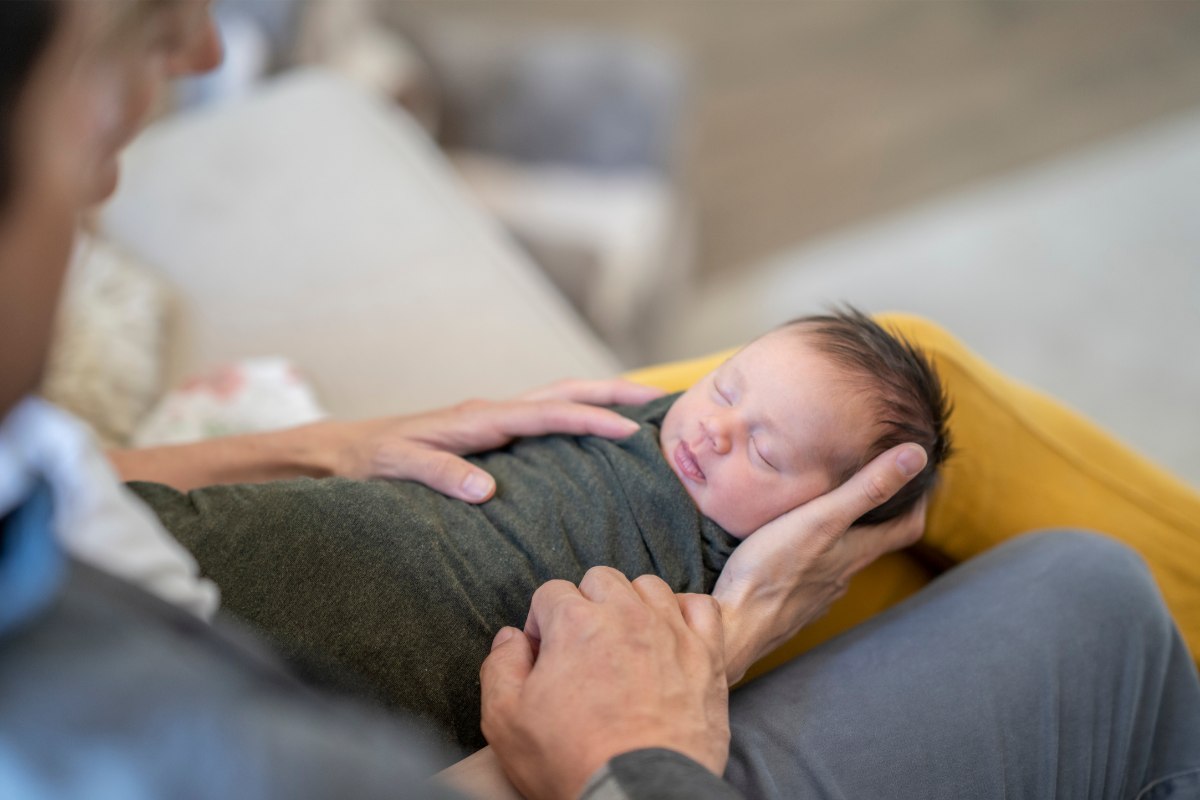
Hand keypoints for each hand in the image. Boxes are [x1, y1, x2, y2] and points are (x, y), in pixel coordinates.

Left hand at [315, 378, 663, 501]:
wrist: (342, 450)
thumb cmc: (369, 460)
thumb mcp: (399, 467)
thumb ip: (440, 474)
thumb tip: (486, 490)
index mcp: (480, 418)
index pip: (548, 414)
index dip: (591, 420)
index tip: (630, 431)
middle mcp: (492, 412)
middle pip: (564, 392)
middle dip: (611, 393)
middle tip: (658, 398)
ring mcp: (492, 419)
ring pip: (557, 400)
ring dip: (597, 400)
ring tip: (638, 410)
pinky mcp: (488, 432)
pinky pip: (543, 418)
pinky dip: (574, 416)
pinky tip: (588, 434)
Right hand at [481, 568, 728, 799]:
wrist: (639, 793)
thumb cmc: (571, 760)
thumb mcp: (504, 720)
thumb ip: (500, 666)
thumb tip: (511, 637)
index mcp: (574, 622)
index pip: (550, 592)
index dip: (541, 623)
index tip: (545, 657)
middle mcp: (625, 614)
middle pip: (600, 580)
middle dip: (586, 604)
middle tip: (583, 648)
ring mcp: (670, 630)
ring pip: (649, 587)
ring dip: (633, 605)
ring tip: (626, 642)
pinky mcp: (706, 654)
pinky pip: (701, 607)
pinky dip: (685, 614)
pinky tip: (671, 639)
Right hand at [713, 443, 928, 682]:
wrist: (735, 625)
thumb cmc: (773, 569)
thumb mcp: (822, 519)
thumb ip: (866, 489)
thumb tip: (917, 456)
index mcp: (856, 552)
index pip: (906, 528)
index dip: (918, 504)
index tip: (917, 479)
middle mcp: (842, 575)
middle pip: (874, 544)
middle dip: (877, 515)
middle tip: (868, 483)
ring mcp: (816, 593)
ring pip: (841, 561)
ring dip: (842, 537)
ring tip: (828, 509)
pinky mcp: (790, 601)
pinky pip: (811, 575)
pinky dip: (812, 556)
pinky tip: (791, 546)